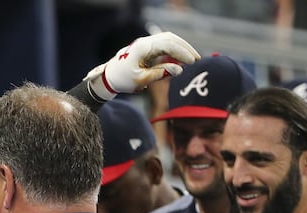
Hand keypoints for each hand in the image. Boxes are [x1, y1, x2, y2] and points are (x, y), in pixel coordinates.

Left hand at [83, 31, 200, 100]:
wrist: (109, 77)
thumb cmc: (123, 79)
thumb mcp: (141, 79)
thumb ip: (160, 73)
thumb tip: (179, 69)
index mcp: (142, 48)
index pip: (168, 45)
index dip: (182, 53)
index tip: (193, 62)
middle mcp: (144, 42)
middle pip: (170, 39)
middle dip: (185, 48)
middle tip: (197, 59)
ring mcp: (146, 43)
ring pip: (168, 39)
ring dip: (181, 47)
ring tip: (192, 58)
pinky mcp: (147, 47)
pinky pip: (164, 44)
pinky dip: (174, 49)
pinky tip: (181, 58)